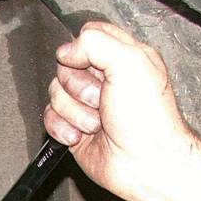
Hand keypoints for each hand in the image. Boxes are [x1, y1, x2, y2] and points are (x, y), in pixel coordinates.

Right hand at [43, 21, 194, 200]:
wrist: (145, 163)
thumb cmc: (149, 119)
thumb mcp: (131, 62)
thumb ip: (95, 42)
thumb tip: (66, 50)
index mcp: (124, 58)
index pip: (89, 36)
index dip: (83, 49)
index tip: (93, 65)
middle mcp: (106, 81)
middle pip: (66, 67)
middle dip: (79, 86)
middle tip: (101, 99)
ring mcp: (89, 106)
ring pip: (56, 94)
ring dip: (75, 111)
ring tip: (98, 123)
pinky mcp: (76, 129)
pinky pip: (50, 119)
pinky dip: (62, 128)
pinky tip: (81, 136)